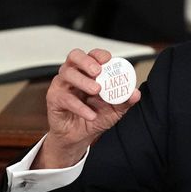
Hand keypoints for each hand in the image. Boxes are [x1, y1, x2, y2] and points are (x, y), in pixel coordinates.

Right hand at [31, 48, 140, 168]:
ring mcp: (62, 85)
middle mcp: (74, 74)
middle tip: (98, 71)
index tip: (108, 60)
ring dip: (83, 81)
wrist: (80, 137)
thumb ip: (125, 100)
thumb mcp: (115, 109)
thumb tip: (136, 93)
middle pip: (75, 56)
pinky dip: (79, 106)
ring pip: (67, 74)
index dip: (99, 54)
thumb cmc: (96, 116)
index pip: (92, 55)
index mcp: (89, 71)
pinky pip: (64, 98)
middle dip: (86, 61)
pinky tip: (90, 114)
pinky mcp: (54, 99)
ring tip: (96, 90)